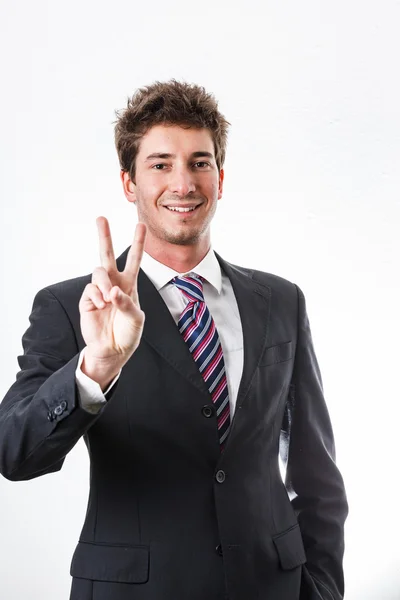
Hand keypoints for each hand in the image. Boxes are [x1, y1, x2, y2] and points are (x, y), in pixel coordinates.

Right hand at [79, 217, 146, 387]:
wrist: (112, 350)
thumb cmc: (128, 334)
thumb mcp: (136, 320)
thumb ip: (127, 304)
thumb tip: (113, 291)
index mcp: (129, 285)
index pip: (134, 260)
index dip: (137, 242)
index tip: (140, 225)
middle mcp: (114, 284)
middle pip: (107, 255)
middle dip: (104, 236)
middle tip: (100, 218)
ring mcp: (99, 291)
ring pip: (98, 271)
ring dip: (104, 282)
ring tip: (108, 298)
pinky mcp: (87, 300)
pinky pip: (90, 289)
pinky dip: (97, 297)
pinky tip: (101, 306)